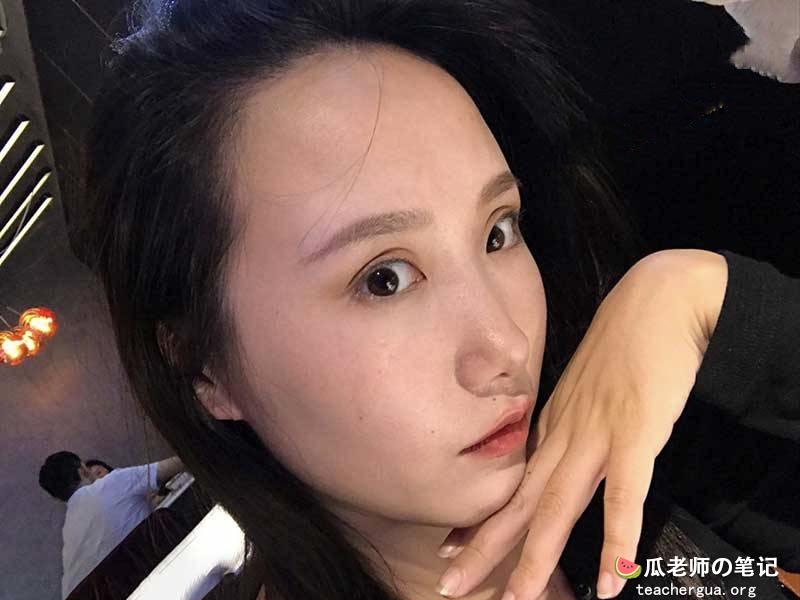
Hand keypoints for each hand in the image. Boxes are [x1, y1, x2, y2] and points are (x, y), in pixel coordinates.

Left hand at [436, 249, 727, 599]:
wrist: (656, 300)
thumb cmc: (623, 343)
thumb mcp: (586, 389)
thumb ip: (573, 424)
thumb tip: (562, 453)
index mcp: (552, 426)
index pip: (510, 485)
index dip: (480, 520)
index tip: (448, 548)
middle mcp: (563, 436)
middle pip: (518, 503)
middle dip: (483, 550)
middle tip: (449, 586)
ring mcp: (595, 436)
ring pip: (557, 507)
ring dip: (534, 559)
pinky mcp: (635, 433)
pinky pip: (624, 495)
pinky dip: (616, 540)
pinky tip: (610, 580)